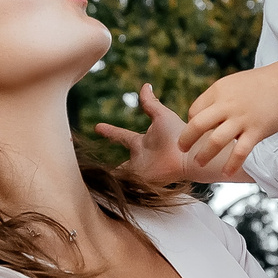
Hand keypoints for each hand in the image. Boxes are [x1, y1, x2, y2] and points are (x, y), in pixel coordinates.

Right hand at [93, 84, 248, 183]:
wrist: (187, 155)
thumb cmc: (177, 134)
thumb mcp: (160, 115)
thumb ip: (150, 103)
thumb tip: (145, 85)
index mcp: (141, 142)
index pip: (121, 136)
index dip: (109, 131)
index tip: (97, 126)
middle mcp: (138, 158)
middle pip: (118, 164)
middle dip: (105, 167)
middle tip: (90, 169)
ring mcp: (139, 173)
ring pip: (120, 177)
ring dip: (107, 181)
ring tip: (92, 185)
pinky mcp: (142, 184)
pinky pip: (125, 187)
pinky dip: (115, 189)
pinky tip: (101, 193)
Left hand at [176, 63, 277, 171]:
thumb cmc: (258, 85)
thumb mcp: (232, 85)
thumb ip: (217, 100)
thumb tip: (200, 116)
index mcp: (219, 91)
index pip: (195, 110)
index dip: (191, 123)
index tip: (194, 132)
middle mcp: (227, 105)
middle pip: (198, 125)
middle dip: (186, 139)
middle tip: (182, 149)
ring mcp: (242, 119)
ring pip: (216, 141)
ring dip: (204, 154)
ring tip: (198, 162)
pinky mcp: (257, 131)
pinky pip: (240, 152)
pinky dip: (231, 164)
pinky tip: (225, 173)